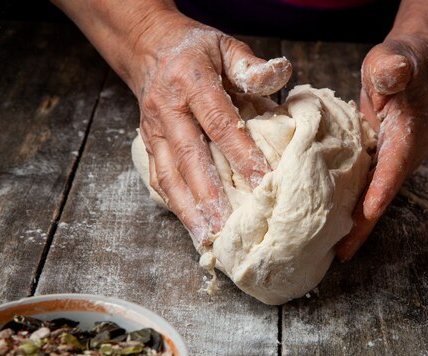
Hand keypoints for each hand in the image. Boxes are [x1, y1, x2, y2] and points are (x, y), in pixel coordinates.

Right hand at [133, 11, 291, 244]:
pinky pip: (159, 178)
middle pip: (188, 157)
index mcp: (191, 82)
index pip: (219, 123)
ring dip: (188, 209)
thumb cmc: (196, 51)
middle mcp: (167, 109)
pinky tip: (192, 225)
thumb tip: (280, 75)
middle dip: (208, 195)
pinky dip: (175, 204)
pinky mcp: (147, 144)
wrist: (149, 48)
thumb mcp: (225, 46)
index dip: (241, 153)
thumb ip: (250, 65)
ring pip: (168, 175)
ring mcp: (153, 130)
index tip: (263, 181)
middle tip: (227, 227)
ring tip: (208, 238)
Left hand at [336, 36, 427, 260]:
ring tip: (333, 250)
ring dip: (354, 223)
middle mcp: (402, 156)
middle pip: (382, 196)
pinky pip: (362, 190)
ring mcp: (390, 162)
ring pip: (371, 198)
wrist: (403, 70)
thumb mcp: (393, 61)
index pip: (393, 168)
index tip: (367, 215)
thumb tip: (393, 74)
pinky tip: (328, 222)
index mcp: (408, 137)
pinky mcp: (376, 162)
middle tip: (343, 253)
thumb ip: (393, 68)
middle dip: (364, 226)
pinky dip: (348, 207)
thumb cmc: (397, 64)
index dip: (380, 192)